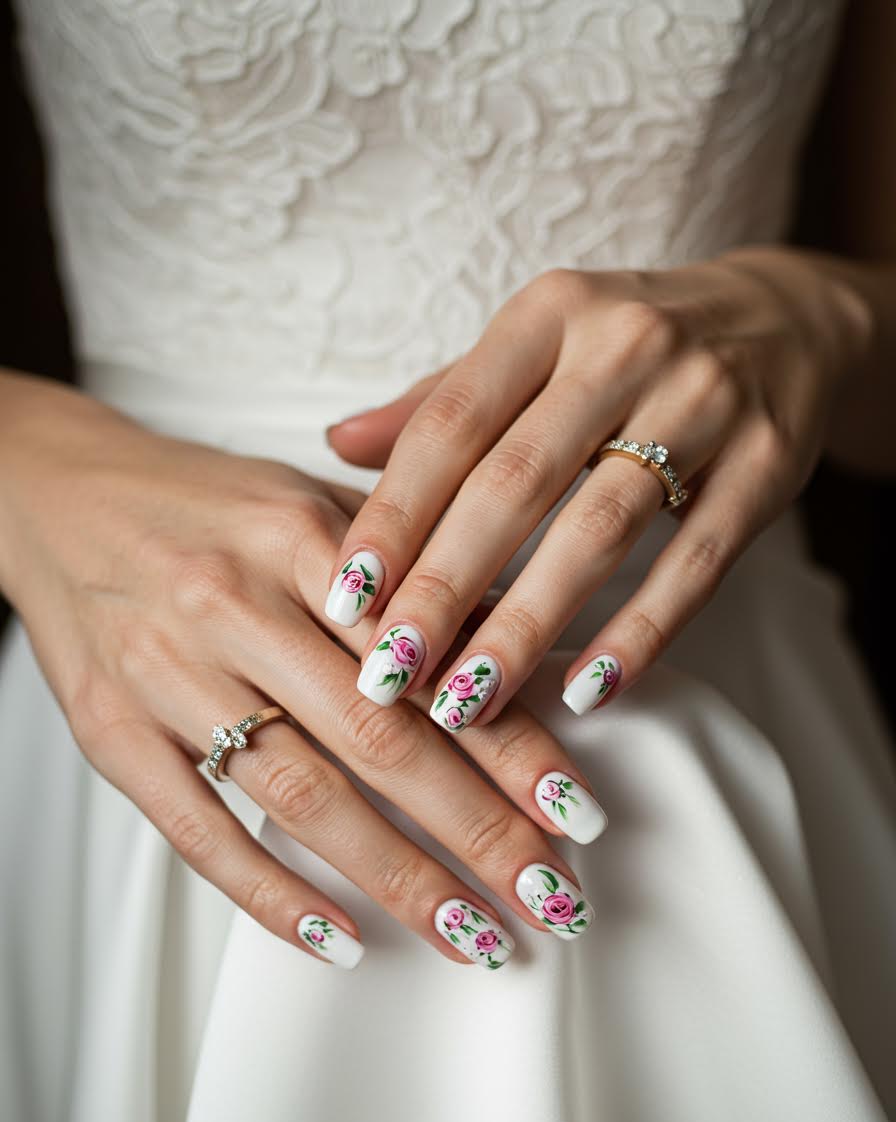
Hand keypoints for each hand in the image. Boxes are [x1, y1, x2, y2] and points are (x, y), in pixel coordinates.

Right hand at [0, 372, 607, 969]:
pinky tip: (341, 940)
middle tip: (550, 900)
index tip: (575, 814)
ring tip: (472, 934)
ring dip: (395, 879)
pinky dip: (271, 894)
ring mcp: (166, 675)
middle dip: (476, 830)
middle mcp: (232, 605)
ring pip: (299, 796)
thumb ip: (407, 577)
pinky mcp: (113, 733)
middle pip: (376, 740)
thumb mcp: (314, 506)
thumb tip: (517, 663)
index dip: (511, 743)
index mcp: (298, 537)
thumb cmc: (209, 506)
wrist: (61, 495)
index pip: (428, 659)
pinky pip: (197, 831)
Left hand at [327, 247, 866, 721]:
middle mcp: (625, 345)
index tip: (345, 597)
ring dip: (527, 625)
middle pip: (516, 483)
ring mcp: (706, 402)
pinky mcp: (768, 464)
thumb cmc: (626, 348)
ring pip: (599, 530)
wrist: (786, 320)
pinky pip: (696, 564)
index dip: (393, 514)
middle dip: (444, 587)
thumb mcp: (536, 344)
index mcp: (548, 312)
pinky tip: (587, 692)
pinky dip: (640, 633)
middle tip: (390, 673)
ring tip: (467, 703)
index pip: (451, 423)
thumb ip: (442, 399)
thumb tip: (336, 442)